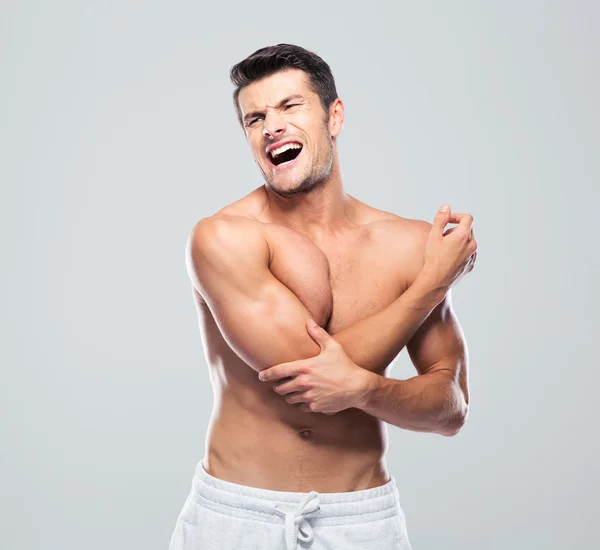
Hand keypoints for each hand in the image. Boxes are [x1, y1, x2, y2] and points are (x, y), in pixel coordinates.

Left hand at [258, 319, 372, 414]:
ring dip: (290, 395)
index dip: (266, 374)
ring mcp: (309, 396)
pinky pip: (302, 407)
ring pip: (290, 399)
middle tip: (280, 384)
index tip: (261, 376)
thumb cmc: (344, 365)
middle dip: (278, 386)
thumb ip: (318, 334)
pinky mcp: (315, 407)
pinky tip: (308, 398)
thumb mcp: (332, 347)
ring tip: (294, 391)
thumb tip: (309, 321)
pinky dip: (302, 404)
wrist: (358, 387)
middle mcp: (304, 383)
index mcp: (305, 367)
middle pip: (281, 388)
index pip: (278, 371)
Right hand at [421, 204, 477, 291]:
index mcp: (463, 236)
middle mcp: (471, 245)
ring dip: (458, 241)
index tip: (447, 221)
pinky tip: (448, 258)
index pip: (467, 218)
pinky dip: (460, 252)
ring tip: (444, 248)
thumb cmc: (433, 258)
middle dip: (455, 230)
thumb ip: (441, 219)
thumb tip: (446, 207)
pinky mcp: (470, 265)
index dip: (456, 216)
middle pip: (467, 230)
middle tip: (441, 237)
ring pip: (468, 242)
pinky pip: (467, 254)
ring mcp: (472, 256)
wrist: (435, 281)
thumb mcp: (433, 236)